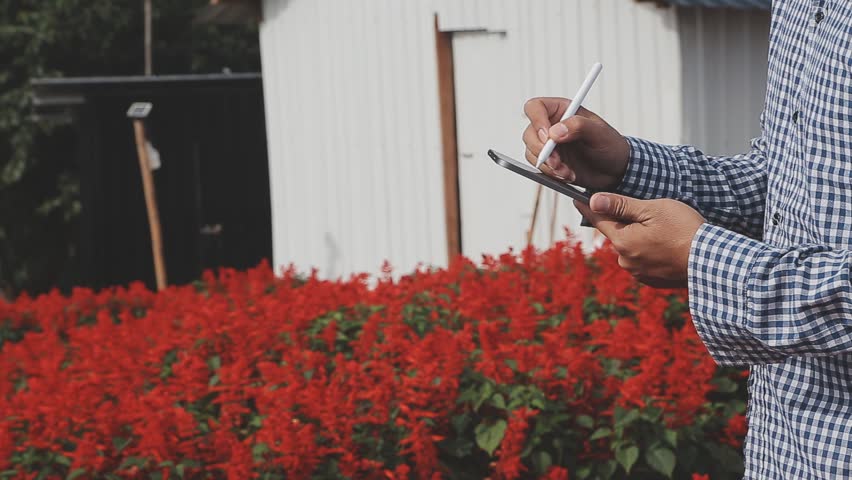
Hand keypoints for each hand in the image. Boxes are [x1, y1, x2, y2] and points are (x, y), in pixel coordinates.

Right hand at [522, 97, 629, 189]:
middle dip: (542, 150)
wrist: (615, 170)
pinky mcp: (549, 162)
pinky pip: (539, 168)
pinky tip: (567, 175)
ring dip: (548, 166)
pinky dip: (551, 174)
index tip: (547, 137)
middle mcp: (551, 126)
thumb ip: (579, 126)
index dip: (537, 121)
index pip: (536, 107)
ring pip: (532, 153)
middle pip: (529, 133)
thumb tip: (555, 131)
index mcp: (562, 110)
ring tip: (567, 171)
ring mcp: (549, 145)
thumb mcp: (600, 133)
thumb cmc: (610, 146)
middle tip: (557, 161)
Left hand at [574, 193, 705, 287]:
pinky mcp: (652, 280)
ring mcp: (639, 273)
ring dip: (640, 237)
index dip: (590, 207)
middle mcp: (626, 261)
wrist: (712, 261)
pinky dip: (650, 251)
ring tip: (664, 231)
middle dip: (627, 222)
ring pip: (631, 247)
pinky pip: (644, 260)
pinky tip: (668, 245)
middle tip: (649, 213)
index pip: (599, 220)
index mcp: (622, 242)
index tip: (579, 200)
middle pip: (618, 234)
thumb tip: (594, 201)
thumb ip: (621, 206)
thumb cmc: (685, 231)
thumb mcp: (652, 210)